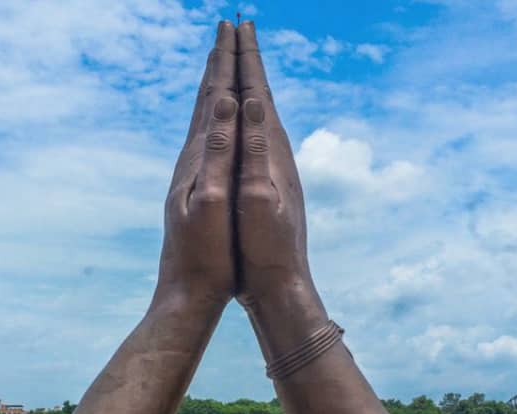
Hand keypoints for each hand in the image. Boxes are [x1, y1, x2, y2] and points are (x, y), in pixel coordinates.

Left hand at [155, 21, 238, 310]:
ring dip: (214, 87)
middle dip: (218, 63)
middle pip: (206, 100)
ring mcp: (191, 176)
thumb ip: (217, 151)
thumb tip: (222, 103)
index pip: (213, 97)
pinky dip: (215, 119)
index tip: (233, 26)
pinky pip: (208, 141)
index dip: (224, 61)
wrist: (187, 294)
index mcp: (198, 158)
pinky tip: (215, 125)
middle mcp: (191, 161)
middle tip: (227, 27)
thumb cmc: (206, 254)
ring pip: (205, 119)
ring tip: (221, 64)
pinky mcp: (196, 192)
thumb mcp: (212, 200)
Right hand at [232, 22, 327, 355]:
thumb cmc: (264, 246)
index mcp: (268, 151)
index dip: (243, 59)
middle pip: (258, 94)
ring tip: (242, 62)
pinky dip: (249, 115)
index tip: (235, 26)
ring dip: (249, 83)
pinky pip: (257, 135)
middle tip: (238, 25)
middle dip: (247, 60)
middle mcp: (276, 154)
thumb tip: (250, 104)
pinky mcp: (270, 183)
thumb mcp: (255, 197)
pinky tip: (247, 120)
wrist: (281, 284)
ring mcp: (275, 168)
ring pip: (259, 114)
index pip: (253, 92)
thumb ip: (253, 150)